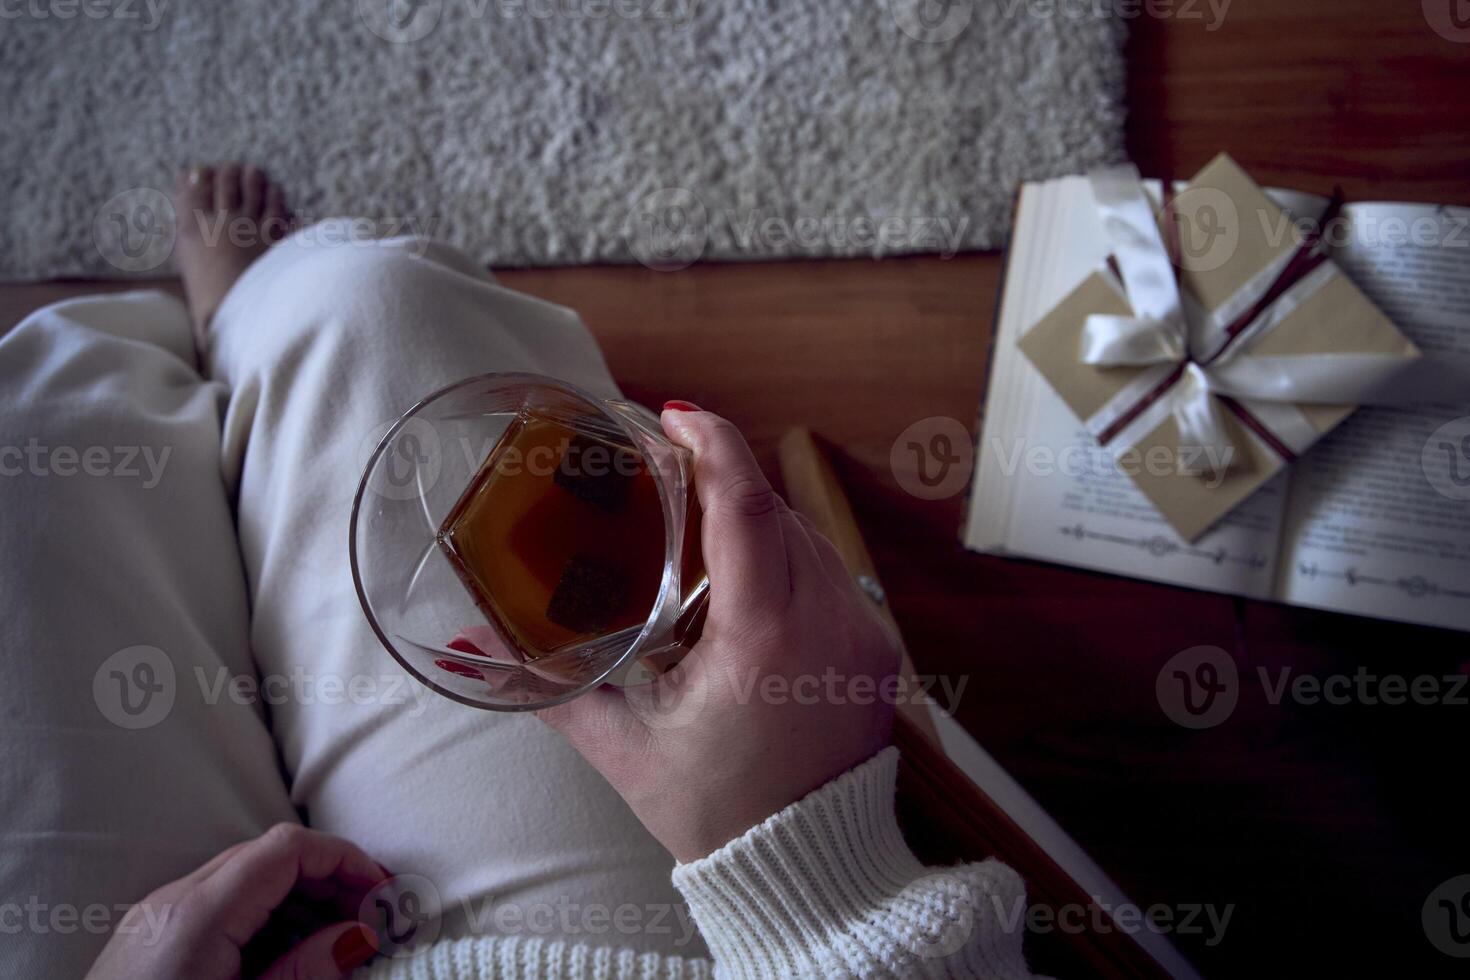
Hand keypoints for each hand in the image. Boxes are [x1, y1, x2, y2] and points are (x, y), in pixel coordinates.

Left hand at [86, 823, 387, 979]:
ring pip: (245, 879)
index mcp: (199, 915)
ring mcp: (155, 918)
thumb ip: (308, 971)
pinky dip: (264, 918)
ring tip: (335, 945)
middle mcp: (172, 902)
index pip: (288, 848)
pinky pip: (219, 907)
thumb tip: (359, 935)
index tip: (382, 894)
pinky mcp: (148, 940)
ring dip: (299, 900)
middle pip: (269, 856)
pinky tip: (287, 957)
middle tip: (370, 923)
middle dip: (329, 881)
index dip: (345, 860)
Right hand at [540, 406, 899, 862]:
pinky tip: (740, 581)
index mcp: (764, 637)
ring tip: (693, 528)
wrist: (810, 871)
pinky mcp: (876, 649)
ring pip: (807, 539)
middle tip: (664, 467)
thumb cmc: (719, 814)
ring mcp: (862, 634)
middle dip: (722, 479)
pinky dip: (784, 560)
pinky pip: (830, 574)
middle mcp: (827, 622)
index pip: (746, 507)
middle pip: (774, 512)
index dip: (713, 445)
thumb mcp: (627, 748)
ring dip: (754, 522)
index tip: (674, 415)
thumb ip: (551, 690)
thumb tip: (475, 651)